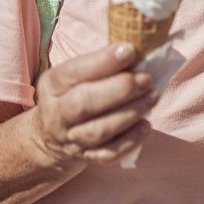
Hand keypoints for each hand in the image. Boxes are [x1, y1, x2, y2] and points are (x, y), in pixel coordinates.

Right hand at [29, 44, 157, 167]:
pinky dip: (130, 140)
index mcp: (53, 85)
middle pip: (83, 104)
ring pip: (98, 131)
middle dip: (119, 90)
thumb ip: (104, 62)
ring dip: (130, 113)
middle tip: (146, 79)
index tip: (129, 51)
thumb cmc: (76, 92)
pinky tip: (146, 125)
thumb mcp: (78, 73)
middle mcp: (57, 114)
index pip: (73, 72)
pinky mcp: (87, 157)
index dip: (102, 62)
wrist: (50, 137)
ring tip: (152, 97)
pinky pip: (109, 154)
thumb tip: (142, 46)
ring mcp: (71, 139)